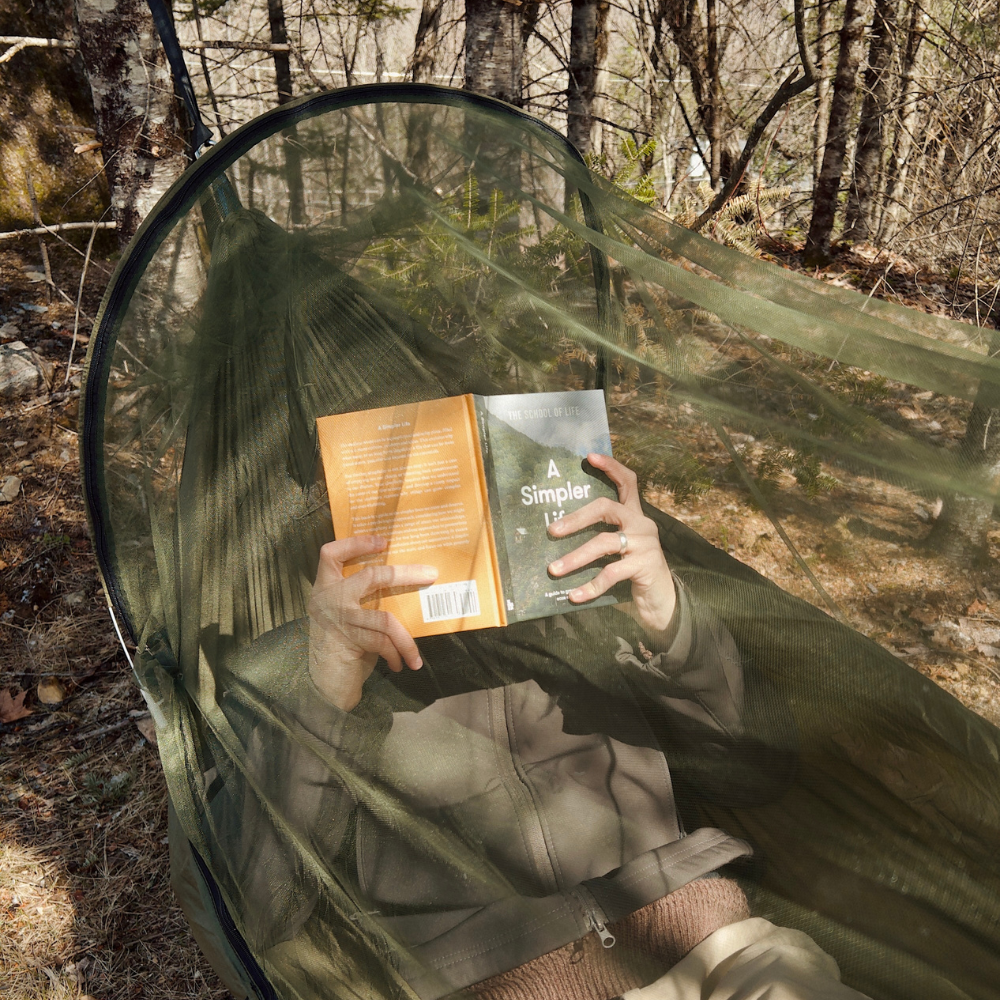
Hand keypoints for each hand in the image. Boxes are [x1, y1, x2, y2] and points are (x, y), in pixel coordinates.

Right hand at [308, 536, 436, 711]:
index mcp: (326, 587)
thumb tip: (405, 587)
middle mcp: (328, 599)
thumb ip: (364, 600)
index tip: (383, 541)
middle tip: (431, 575)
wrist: (323, 686)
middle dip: (406, 574)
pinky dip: (396, 654)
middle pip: (371, 576)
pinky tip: (402, 664)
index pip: (331, 554)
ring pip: (385, 618)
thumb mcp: (348, 616)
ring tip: (417, 656)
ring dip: (406, 639)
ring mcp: (338, 619)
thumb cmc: (342, 647)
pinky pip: (383, 642)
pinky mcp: (348, 640)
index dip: (355, 543)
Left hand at [546, 453, 675, 632]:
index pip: (628, 482)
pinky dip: (590, 586)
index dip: (611, 467)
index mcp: (634, 516)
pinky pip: (611, 573)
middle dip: (575, 518)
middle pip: (606, 508)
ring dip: (575, 558)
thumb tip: (557, 537)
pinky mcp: (646, 565)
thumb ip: (599, 539)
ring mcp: (645, 543)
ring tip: (553, 569)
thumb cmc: (632, 573)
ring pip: (604, 543)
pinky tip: (573, 596)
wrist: (661, 602)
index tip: (590, 456)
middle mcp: (642, 524)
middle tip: (552, 530)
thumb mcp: (618, 551)